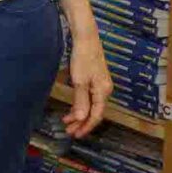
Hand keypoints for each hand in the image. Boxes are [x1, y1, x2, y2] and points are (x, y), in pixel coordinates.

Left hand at [61, 10, 111, 136]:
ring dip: (79, 114)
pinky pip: (88, 97)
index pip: (96, 115)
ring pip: (91, 105)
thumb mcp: (79, 81)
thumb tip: (81, 119)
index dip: (86, 126)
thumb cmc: (83, 57)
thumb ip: (81, 101)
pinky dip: (80, 105)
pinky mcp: (94, 79)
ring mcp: (100, 84)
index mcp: (103, 91)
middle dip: (82, 122)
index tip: (75, 134)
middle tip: (68, 130)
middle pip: (94, 112)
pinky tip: (72, 108)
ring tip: (67, 121)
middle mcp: (104, 89)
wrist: (85, 38)